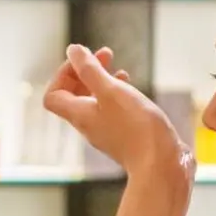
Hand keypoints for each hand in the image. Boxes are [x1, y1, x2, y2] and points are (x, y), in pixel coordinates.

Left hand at [43, 45, 190, 178]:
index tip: (84, 60)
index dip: (63, 73)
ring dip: (103, 81)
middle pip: (73, 96)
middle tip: (106, 54)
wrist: (162, 165)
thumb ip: (91, 70)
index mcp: (79, 115)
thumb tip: (74, 51)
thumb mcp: (112, 90)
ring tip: (120, 68)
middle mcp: (89, 125)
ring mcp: (106, 132)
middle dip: (86, 71)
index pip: (53, 94)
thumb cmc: (136, 127)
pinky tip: (132, 88)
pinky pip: (112, 111)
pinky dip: (118, 95)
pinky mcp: (124, 136)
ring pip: (95, 102)